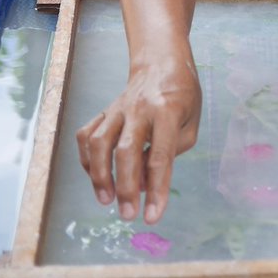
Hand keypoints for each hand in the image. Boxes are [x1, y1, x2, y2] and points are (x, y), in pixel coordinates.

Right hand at [75, 53, 201, 224]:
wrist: (161, 61)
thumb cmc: (182, 95)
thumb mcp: (191, 122)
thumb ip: (170, 154)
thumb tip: (142, 184)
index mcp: (169, 110)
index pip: (161, 156)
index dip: (157, 189)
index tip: (153, 216)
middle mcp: (141, 109)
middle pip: (127, 151)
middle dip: (126, 187)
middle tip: (128, 215)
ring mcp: (118, 108)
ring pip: (100, 142)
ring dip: (99, 176)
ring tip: (106, 200)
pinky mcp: (104, 110)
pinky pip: (87, 135)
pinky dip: (87, 159)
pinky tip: (96, 176)